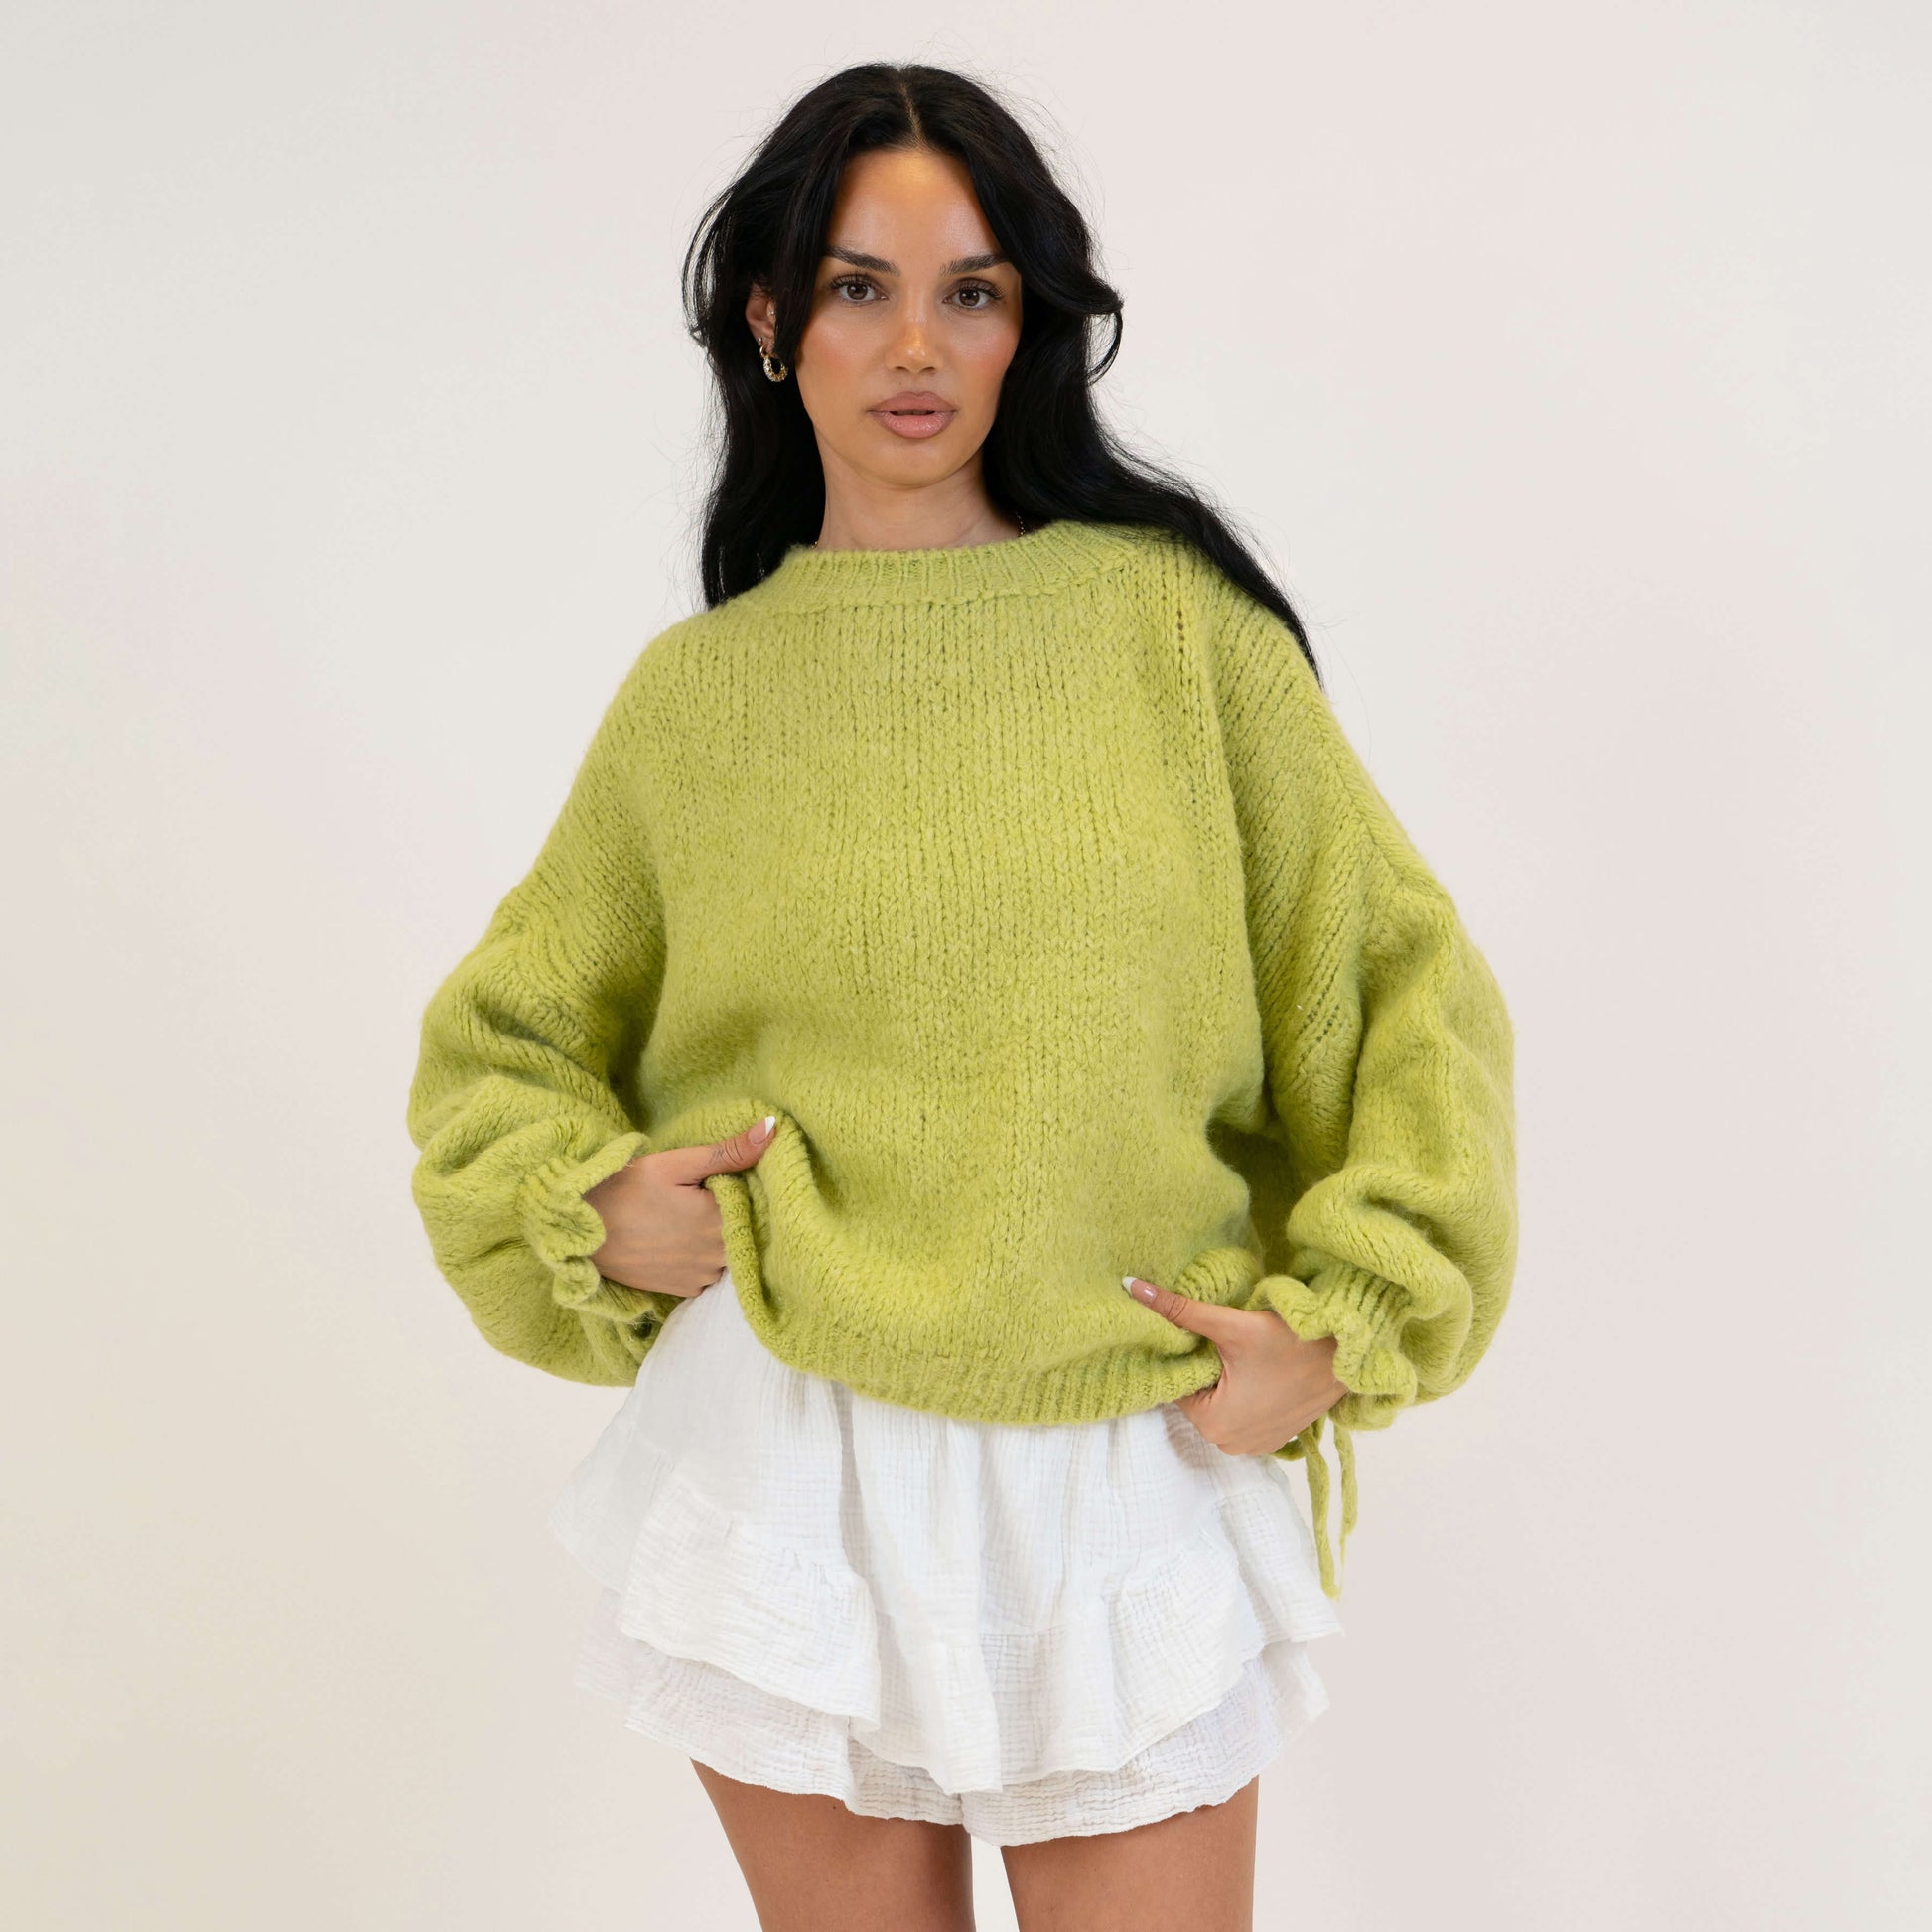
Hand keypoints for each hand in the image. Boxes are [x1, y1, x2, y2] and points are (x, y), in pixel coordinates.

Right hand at [585, 1115, 776, 1298]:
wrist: (582, 1229)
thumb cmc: (627, 1189)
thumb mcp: (677, 1164)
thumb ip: (729, 1152)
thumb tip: (773, 1130)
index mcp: (721, 1222)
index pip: (759, 1206)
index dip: (750, 1190)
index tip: (732, 1178)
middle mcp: (717, 1256)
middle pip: (745, 1232)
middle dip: (737, 1214)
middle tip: (708, 1195)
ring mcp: (700, 1277)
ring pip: (728, 1253)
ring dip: (721, 1237)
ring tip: (694, 1216)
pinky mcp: (683, 1289)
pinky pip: (709, 1272)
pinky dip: (704, 1257)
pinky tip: (685, 1238)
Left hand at [1123, 1274, 1345, 1454]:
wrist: (1348, 1353)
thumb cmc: (1289, 1341)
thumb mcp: (1228, 1324)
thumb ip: (1178, 1310)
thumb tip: (1130, 1286)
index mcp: (1212, 1425)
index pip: (1177, 1384)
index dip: (1183, 1355)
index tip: (1197, 1334)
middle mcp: (1230, 1445)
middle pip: (1199, 1395)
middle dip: (1204, 1367)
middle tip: (1223, 1339)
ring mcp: (1254, 1446)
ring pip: (1221, 1403)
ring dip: (1225, 1380)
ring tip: (1242, 1352)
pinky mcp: (1275, 1439)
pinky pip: (1244, 1413)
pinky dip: (1245, 1393)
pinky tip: (1257, 1368)